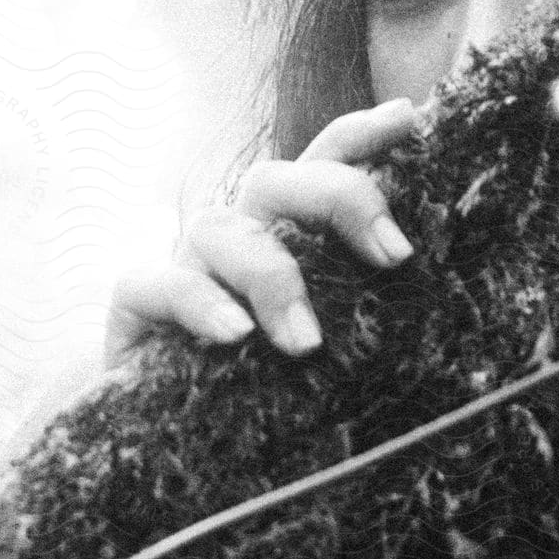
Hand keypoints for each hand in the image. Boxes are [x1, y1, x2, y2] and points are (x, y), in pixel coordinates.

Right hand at [104, 98, 419, 364]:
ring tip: (307, 343)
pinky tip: (236, 335)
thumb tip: (420, 277)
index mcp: (286, 231)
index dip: (362, 133)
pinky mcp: (138, 309)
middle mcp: (236, 236)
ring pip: (218, 228)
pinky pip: (159, 286)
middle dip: (338, 199)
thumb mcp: (330, 339)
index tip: (409, 118)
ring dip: (272, 276)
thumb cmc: (269, 386)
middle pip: (273, 181)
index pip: (321, 162)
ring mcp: (185, 267)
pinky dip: (201, 304)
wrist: (172, 441)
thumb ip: (365, 300)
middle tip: (393, 256)